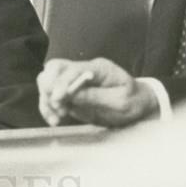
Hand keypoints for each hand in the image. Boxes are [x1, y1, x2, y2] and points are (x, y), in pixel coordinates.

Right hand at [37, 58, 157, 127]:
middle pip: (55, 68)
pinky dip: (48, 106)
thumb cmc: (133, 101)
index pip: (73, 69)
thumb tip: (71, 95)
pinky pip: (52, 95)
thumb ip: (95, 97)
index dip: (62, 83)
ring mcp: (75, 80)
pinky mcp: (71, 93)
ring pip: (48, 80)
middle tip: (56, 106)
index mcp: (98, 68)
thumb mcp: (120, 101)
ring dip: (46, 99)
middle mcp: (83, 70)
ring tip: (55, 118)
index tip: (57, 99)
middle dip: (49, 87)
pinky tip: (53, 119)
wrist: (139, 104)